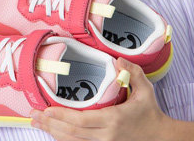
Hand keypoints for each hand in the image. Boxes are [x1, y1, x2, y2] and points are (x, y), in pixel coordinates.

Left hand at [30, 57, 170, 140]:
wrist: (161, 138)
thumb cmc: (150, 113)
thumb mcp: (146, 89)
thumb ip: (132, 72)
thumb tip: (118, 59)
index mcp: (113, 120)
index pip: (80, 120)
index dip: (61, 116)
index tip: (45, 109)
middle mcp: (106, 136)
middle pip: (71, 133)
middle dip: (50, 124)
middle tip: (32, 116)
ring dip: (53, 133)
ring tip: (37, 124)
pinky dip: (64, 140)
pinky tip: (54, 133)